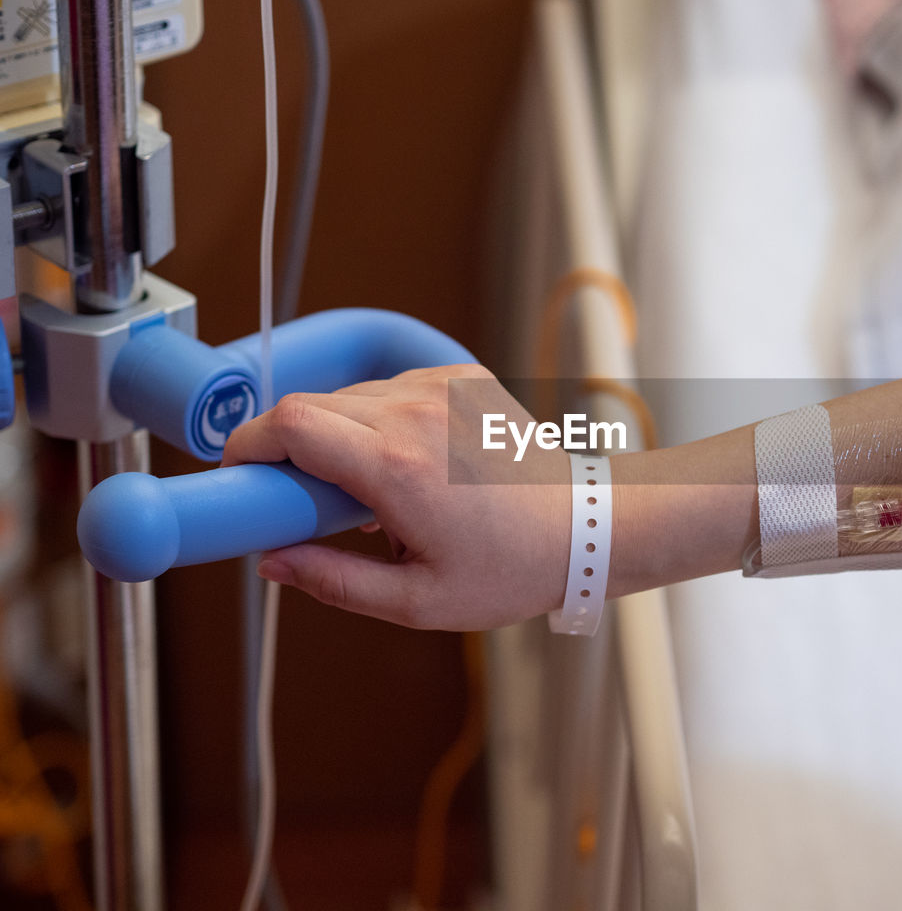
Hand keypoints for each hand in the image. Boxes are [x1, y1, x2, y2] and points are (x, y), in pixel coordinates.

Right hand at [221, 365, 569, 629]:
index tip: (240, 476)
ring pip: (349, 397)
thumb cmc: (509, 570)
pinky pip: (391, 389)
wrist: (584, 528)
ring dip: (339, 436)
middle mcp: (417, 412)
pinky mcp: (463, 376)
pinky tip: (411, 465)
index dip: (249, 446)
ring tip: (375, 492)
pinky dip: (381, 420)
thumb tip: (271, 562)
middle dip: (288, 449)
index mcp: (399, 467)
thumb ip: (333, 581)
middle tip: (304, 500)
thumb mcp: (416, 602)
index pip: (289, 425)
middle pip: (310, 406)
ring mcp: (443, 387)